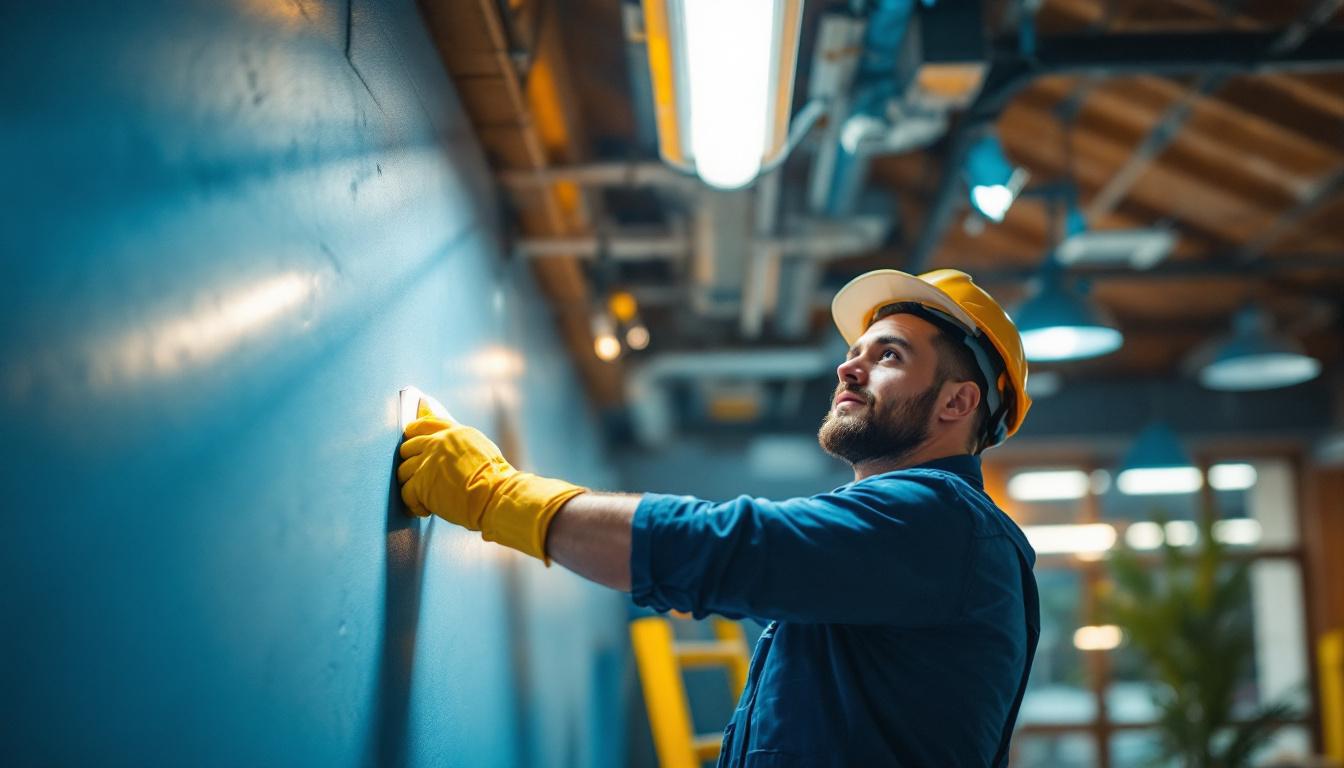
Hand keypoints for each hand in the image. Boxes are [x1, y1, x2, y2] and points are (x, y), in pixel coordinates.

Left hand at [397, 399, 585, 561]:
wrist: (495, 495)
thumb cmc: (495, 477)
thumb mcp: (481, 447)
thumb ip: (460, 441)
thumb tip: (449, 436)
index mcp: (455, 432)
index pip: (425, 424)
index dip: (413, 432)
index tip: (410, 438)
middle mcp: (438, 443)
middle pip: (407, 447)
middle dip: (409, 462)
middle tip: (417, 476)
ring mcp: (427, 463)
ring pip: (403, 471)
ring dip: (410, 484)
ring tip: (422, 496)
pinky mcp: (421, 484)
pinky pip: (406, 493)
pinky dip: (413, 504)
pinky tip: (425, 509)